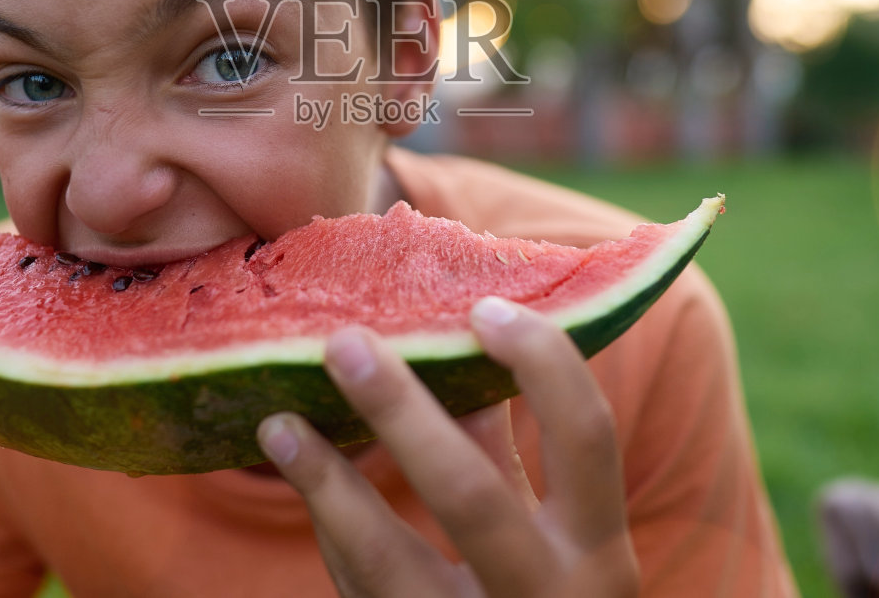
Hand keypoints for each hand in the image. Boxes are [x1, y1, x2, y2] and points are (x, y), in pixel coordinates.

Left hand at [257, 296, 638, 596]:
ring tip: (279, 422)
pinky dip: (331, 529)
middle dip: (401, 412)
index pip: (588, 433)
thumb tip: (457, 338)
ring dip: (326, 482)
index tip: (481, 308)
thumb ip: (509, 451)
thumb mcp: (553, 535)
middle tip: (343, 342)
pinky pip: (361, 590)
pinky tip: (301, 476)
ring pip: (387, 560)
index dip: (541, 361)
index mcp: (600, 552)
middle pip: (470, 493)